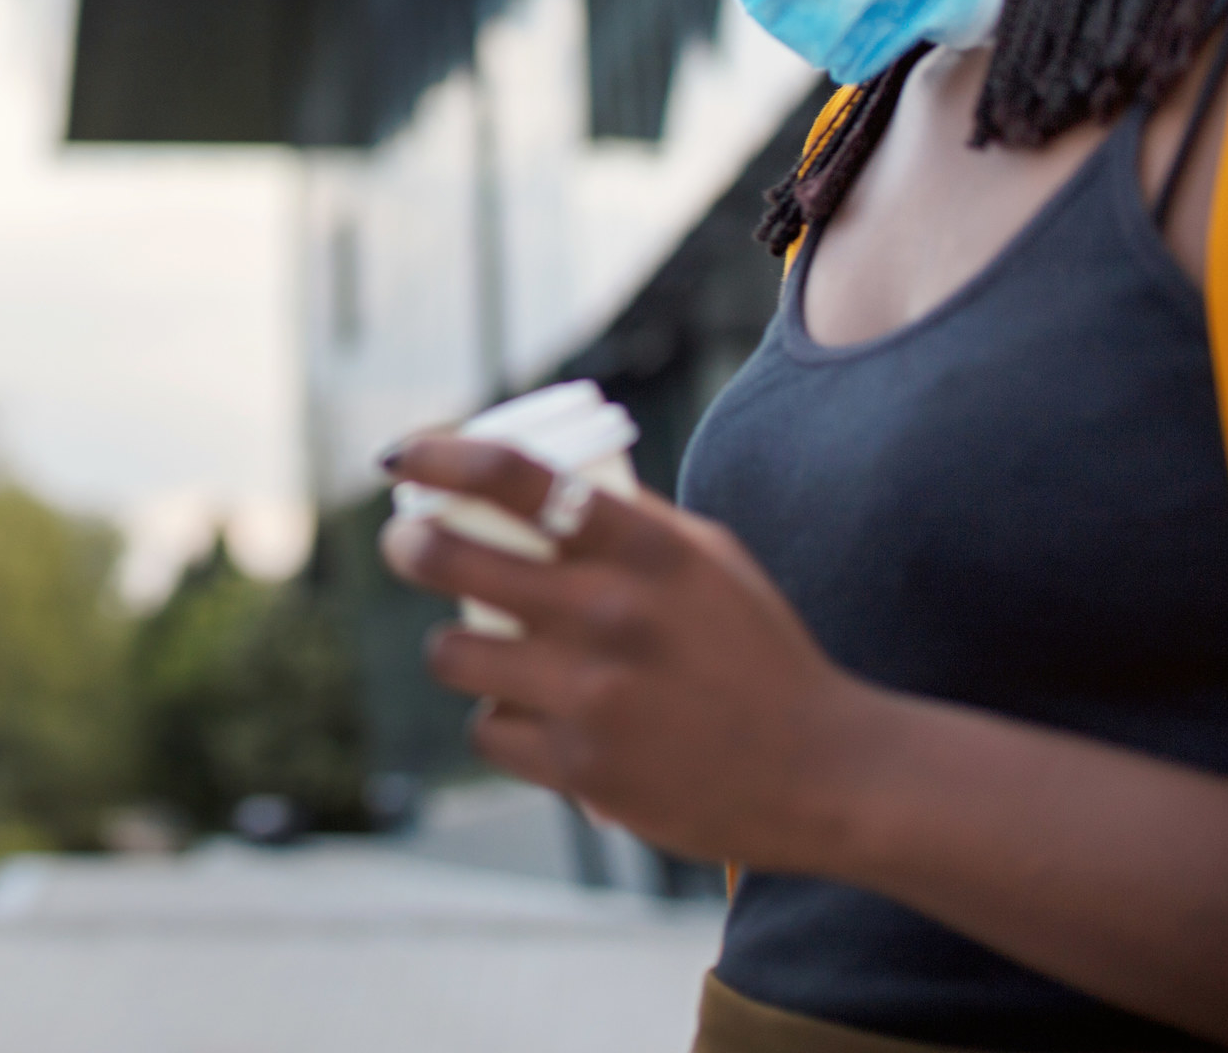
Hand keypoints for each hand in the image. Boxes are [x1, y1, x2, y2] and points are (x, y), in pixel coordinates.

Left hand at [379, 434, 887, 871]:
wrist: (826, 772)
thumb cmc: (760, 654)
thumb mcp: (710, 562)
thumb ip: (630, 522)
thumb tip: (533, 482)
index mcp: (646, 549)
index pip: (515, 478)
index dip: (441, 456)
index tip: (402, 456)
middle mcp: (612, 613)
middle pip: (452, 559)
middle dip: (410, 545)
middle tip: (407, 544)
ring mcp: (592, 694)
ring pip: (452, 653)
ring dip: (453, 648)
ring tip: (476, 648)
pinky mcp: (582, 768)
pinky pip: (489, 730)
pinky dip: (501, 723)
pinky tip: (533, 719)